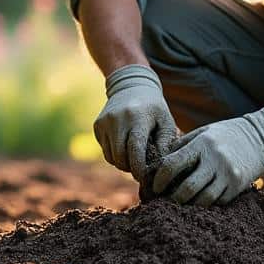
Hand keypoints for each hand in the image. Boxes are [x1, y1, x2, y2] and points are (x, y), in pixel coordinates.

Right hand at [94, 64, 176, 179]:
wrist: (131, 86)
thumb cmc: (154, 108)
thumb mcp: (166, 121)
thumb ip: (165, 144)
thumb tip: (159, 167)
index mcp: (137, 118)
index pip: (135, 150)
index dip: (138, 168)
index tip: (144, 178)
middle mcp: (118, 119)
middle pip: (120, 156)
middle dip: (129, 168)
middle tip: (140, 170)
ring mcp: (105, 122)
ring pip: (110, 156)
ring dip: (122, 162)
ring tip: (133, 157)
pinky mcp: (97, 125)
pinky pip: (105, 149)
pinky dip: (114, 153)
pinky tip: (124, 146)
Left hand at [152, 108, 263, 206]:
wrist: (261, 137)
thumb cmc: (224, 135)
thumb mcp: (203, 132)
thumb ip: (182, 145)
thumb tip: (158, 163)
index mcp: (202, 144)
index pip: (173, 164)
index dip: (160, 179)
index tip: (156, 186)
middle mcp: (215, 159)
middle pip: (188, 187)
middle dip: (174, 198)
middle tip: (167, 200)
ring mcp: (229, 174)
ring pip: (204, 199)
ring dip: (190, 204)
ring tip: (182, 203)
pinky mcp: (239, 185)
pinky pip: (219, 201)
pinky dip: (207, 203)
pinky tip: (201, 200)